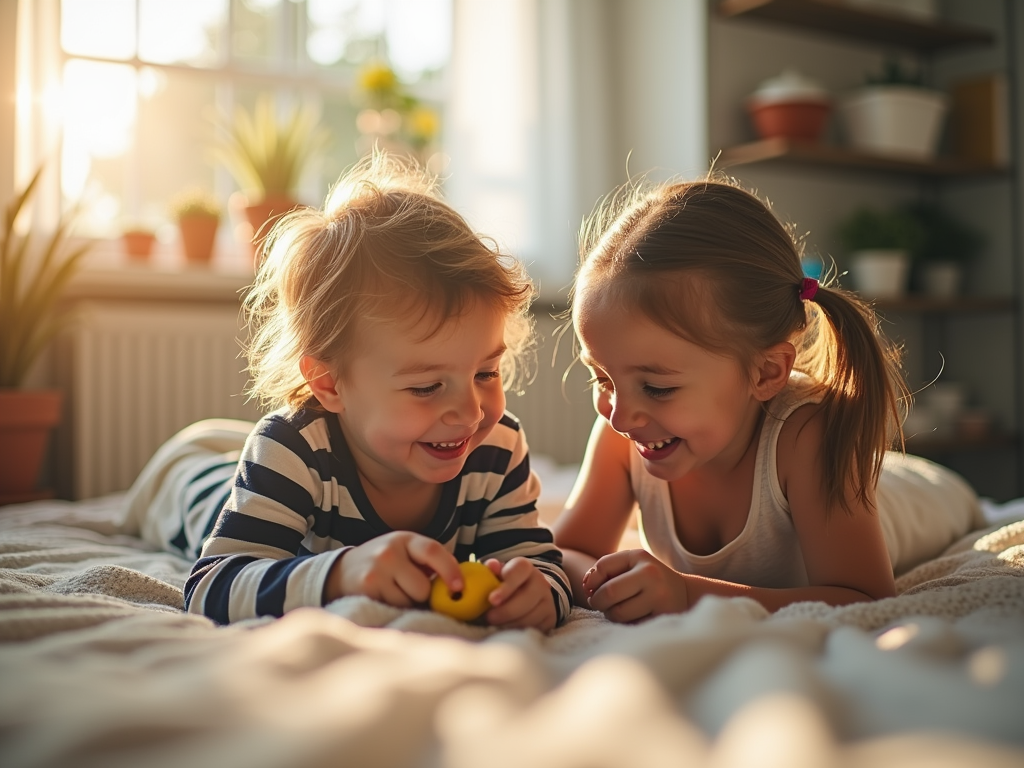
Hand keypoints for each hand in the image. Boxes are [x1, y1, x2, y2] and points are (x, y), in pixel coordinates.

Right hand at [328, 532, 462, 607]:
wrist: (343, 570)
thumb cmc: (386, 564)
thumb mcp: (405, 553)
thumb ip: (430, 563)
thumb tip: (459, 585)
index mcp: (405, 539)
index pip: (433, 551)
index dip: (450, 570)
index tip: (459, 587)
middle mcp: (390, 551)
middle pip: (423, 586)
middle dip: (423, 595)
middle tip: (412, 590)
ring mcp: (376, 570)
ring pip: (409, 601)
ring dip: (407, 603)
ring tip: (395, 592)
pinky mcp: (366, 588)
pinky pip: (393, 608)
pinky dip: (393, 608)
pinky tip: (384, 597)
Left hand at [483, 557, 557, 631]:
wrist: (530, 593)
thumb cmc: (507, 584)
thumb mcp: (499, 574)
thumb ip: (493, 570)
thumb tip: (492, 565)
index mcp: (525, 568)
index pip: (519, 572)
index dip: (506, 587)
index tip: (492, 600)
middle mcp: (540, 582)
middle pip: (526, 598)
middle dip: (506, 611)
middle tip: (489, 618)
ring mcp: (548, 601)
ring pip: (530, 616)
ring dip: (510, 624)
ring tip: (496, 625)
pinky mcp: (550, 618)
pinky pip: (535, 628)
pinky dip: (519, 631)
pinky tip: (507, 631)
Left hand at [583, 549, 688, 622]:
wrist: (686, 594)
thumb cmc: (648, 580)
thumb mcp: (631, 566)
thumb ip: (606, 571)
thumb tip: (586, 587)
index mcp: (638, 556)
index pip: (601, 567)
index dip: (591, 581)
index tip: (592, 590)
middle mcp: (650, 574)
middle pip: (608, 593)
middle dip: (597, 602)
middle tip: (599, 605)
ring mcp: (658, 596)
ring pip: (618, 613)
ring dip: (611, 615)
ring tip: (618, 611)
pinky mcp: (663, 616)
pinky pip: (631, 626)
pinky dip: (626, 625)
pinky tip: (633, 618)